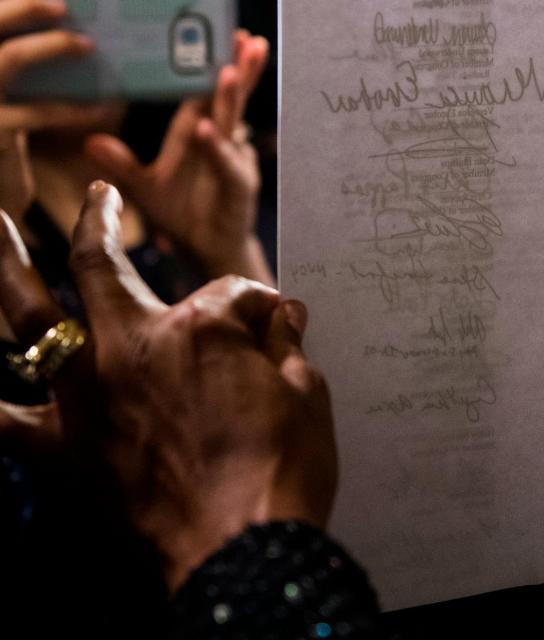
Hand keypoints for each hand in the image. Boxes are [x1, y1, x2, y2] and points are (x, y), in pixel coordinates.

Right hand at [0, 0, 114, 225]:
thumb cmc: (8, 133)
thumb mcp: (9, 90)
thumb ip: (21, 57)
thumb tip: (77, 25)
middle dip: (20, 7)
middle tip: (62, 4)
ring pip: (5, 61)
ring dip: (47, 47)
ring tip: (87, 45)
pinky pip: (33, 113)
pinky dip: (70, 106)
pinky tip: (100, 105)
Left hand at [0, 183, 336, 590]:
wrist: (241, 551)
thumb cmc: (283, 468)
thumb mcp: (306, 390)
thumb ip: (284, 342)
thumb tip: (282, 314)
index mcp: (201, 326)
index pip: (229, 293)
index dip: (255, 302)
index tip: (273, 320)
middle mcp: (132, 345)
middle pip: (100, 264)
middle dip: (97, 222)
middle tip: (94, 199)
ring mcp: (89, 397)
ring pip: (31, 319)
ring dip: (9, 270)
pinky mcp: (66, 452)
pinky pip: (7, 423)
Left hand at [85, 30, 272, 283]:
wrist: (206, 251)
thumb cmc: (181, 215)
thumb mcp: (143, 187)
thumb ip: (121, 163)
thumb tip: (89, 141)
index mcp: (198, 135)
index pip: (206, 93)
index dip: (216, 64)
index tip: (229, 35)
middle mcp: (220, 143)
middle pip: (229, 99)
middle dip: (239, 69)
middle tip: (247, 39)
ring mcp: (233, 163)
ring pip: (232, 124)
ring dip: (233, 97)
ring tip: (234, 69)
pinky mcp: (237, 187)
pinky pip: (225, 164)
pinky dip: (216, 148)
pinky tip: (206, 129)